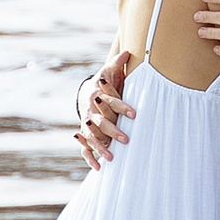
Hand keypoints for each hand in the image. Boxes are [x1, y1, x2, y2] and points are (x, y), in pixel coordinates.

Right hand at [76, 48, 133, 169]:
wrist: (87, 94)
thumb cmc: (103, 84)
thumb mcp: (108, 72)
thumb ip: (117, 63)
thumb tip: (128, 51)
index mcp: (97, 97)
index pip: (111, 102)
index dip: (122, 107)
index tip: (135, 115)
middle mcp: (89, 112)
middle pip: (101, 123)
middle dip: (113, 131)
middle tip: (127, 140)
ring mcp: (85, 125)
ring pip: (91, 138)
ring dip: (101, 148)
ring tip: (112, 158)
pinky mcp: (84, 135)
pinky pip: (84, 149)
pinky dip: (90, 158)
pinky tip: (98, 169)